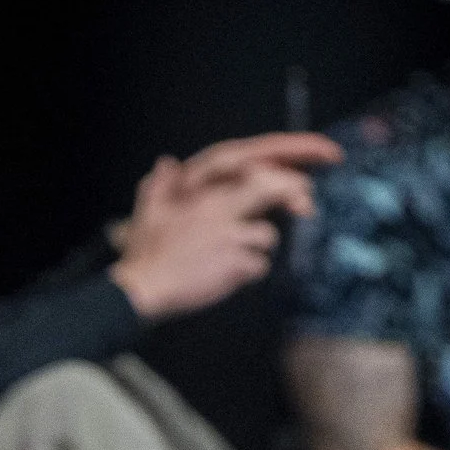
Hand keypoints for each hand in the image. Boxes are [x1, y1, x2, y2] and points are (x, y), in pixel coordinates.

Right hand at [109, 131, 339, 319]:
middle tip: (305, 208)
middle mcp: (220, 208)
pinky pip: (259, 266)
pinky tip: (232, 276)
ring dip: (259, 248)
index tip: (300, 174)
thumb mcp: (149, 211)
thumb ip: (160, 184)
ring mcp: (229, 236)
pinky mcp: (233, 263)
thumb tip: (165, 162)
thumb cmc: (146, 253)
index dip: (281, 170)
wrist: (145, 287)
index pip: (252, 168)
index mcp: (204, 193)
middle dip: (294, 196)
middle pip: (272, 190)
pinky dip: (250, 272)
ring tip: (237, 258)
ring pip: (267, 236)